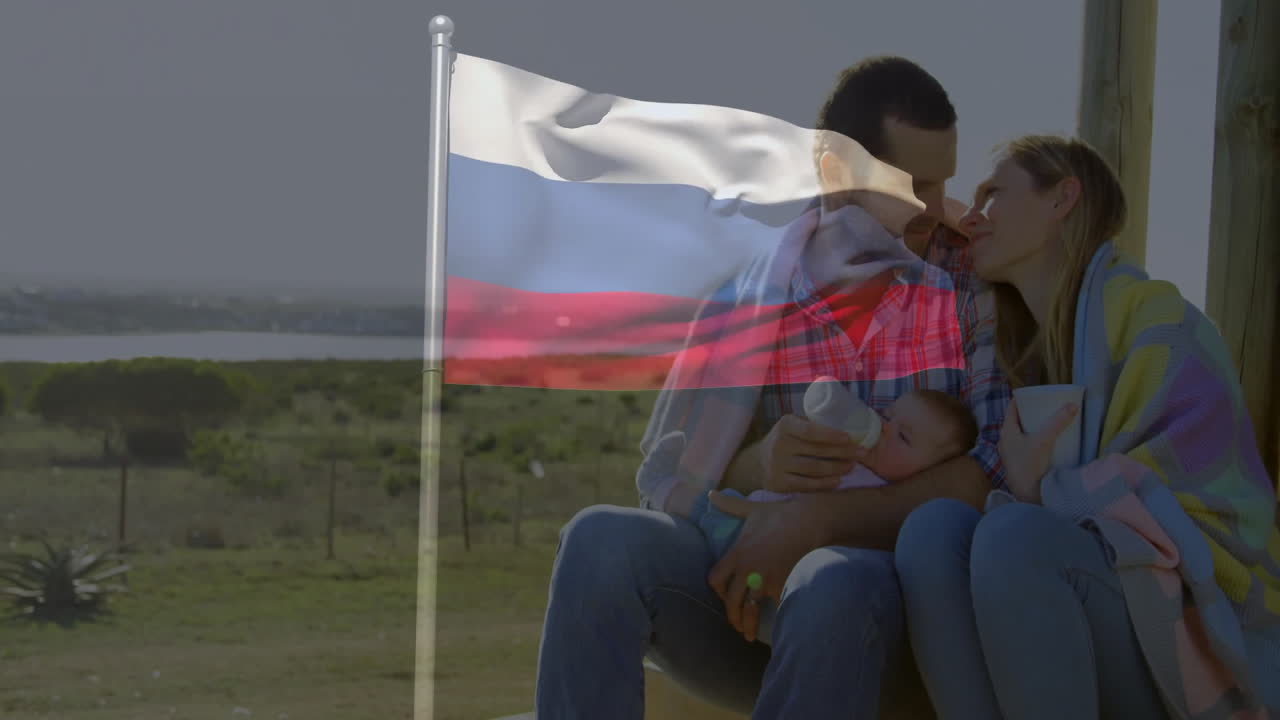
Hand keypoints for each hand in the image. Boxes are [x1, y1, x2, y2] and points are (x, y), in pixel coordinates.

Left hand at [706, 490, 820, 642]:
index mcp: (736, 553)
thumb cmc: (780, 514)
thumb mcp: (752, 509)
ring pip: (750, 609)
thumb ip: (730, 506)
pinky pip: (775, 607)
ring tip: (749, 635)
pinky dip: (775, 618)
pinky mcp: (782, 584)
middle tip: (737, 625)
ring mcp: (764, 578)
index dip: (717, 592)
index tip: (724, 597)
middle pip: (732, 601)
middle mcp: (747, 568)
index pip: (715, 579)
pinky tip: (776, 626)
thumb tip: (711, 494)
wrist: (808, 520)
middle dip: (733, 616)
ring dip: (748, 625)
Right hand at [757, 414, 862, 493]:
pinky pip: (806, 485)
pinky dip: (824, 483)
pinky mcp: (779, 483)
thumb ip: (811, 425)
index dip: (831, 435)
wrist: (758, 463)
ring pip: (814, 469)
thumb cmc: (785, 441)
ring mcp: (777, 466)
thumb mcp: (792, 426)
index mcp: (785, 426)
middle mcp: (779, 445)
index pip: (810, 431)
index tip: (849, 438)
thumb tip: (845, 426)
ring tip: (851, 466)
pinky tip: (837, 480)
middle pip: (816, 451)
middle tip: (861, 454)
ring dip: (837, 468)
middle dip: (842, 453)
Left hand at [999, 398, 1078, 502]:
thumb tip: (1072, 405)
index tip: (1034, 393)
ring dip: (1033, 427)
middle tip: (1046, 406)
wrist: (1025, 494)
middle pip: (1017, 420)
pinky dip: (1034, 439)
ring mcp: (1010, 452)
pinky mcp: (1018, 462)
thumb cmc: (1029, 464)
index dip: (1022, 399)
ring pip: (1021, 433)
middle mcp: (1005, 440)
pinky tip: (1046, 441)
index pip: (1012, 408)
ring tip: (1048, 421)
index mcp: (1007, 431)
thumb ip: (1058, 422)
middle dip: (1030, 413)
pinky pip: (1025, 444)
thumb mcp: (1044, 440)